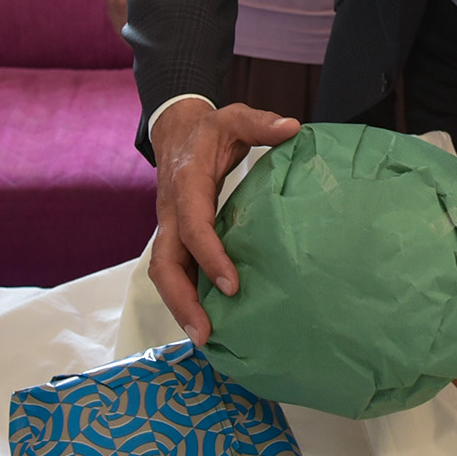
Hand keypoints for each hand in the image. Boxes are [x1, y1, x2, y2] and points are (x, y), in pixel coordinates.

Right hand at [146, 97, 299, 343]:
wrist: (175, 131)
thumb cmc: (209, 130)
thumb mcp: (233, 118)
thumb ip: (261, 124)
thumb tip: (292, 128)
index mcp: (187, 185)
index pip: (193, 227)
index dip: (209, 256)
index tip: (232, 285)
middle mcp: (171, 212)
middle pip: (164, 264)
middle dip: (182, 300)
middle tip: (206, 332)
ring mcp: (169, 227)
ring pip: (164, 273)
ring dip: (180, 307)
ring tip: (206, 337)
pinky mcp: (174, 238)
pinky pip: (173, 272)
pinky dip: (185, 298)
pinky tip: (207, 321)